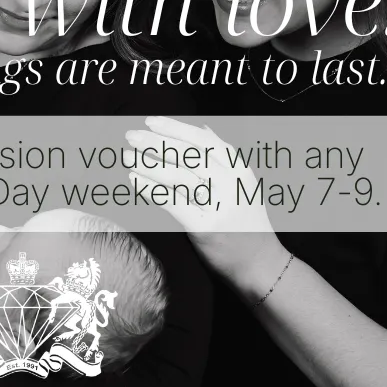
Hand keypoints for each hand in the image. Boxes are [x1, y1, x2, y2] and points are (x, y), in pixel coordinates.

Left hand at [126, 116, 285, 288]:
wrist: (260, 264)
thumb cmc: (246, 223)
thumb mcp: (244, 183)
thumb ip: (223, 156)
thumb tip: (203, 127)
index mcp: (239, 170)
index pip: (203, 141)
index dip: (175, 129)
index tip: (151, 122)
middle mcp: (231, 184)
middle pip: (188, 155)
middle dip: (155, 143)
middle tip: (131, 136)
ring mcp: (220, 206)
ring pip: (178, 176)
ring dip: (148, 163)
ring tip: (127, 156)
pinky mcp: (205, 228)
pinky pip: (172, 202)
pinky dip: (151, 189)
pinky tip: (134, 180)